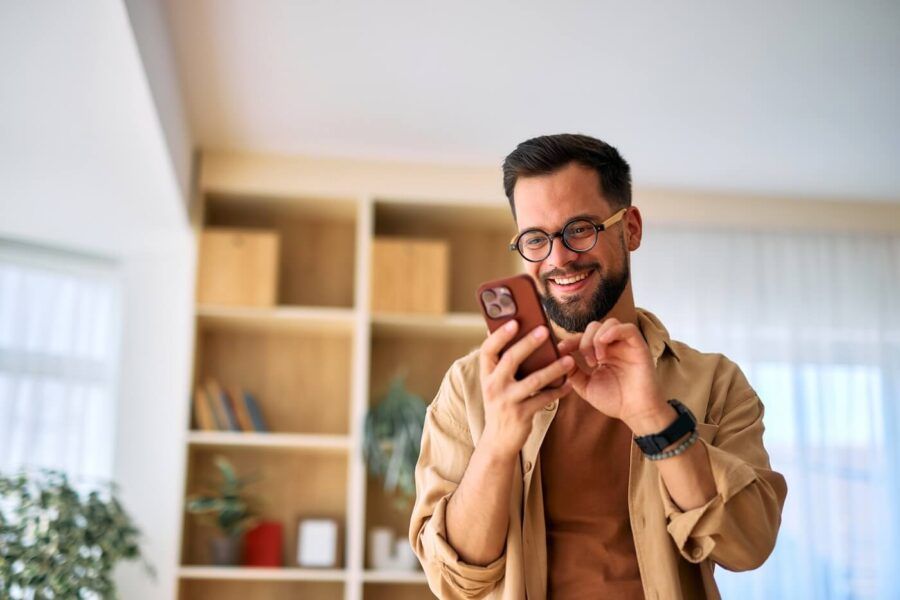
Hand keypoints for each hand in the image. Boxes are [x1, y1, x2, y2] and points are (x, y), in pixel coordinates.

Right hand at [479, 320, 573, 458]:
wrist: (498, 441)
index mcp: (486, 375)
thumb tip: (515, 332)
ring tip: (568, 360)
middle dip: (528, 343)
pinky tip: (569, 384)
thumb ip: (503, 364)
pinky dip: (558, 391)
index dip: (500, 335)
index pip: (487, 350)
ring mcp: (507, 401)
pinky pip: (544, 399)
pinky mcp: (521, 415)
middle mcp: (493, 386)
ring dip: (553, 369)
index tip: (514, 321)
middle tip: (545, 330)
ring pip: (533, 380)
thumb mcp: (495, 384)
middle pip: (511, 359)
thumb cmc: (501, 404)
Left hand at [557, 318, 671, 434]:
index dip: (570, 341)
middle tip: (588, 362)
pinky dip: (613, 331)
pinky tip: (605, 344)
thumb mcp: (586, 386)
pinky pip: (628, 328)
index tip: (560, 350)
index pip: (583, 337)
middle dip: (585, 341)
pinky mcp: (639, 346)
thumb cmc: (614, 401)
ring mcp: (626, 345)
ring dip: (598, 338)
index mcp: (601, 353)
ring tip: (598, 359)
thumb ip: (573, 372)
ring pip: (609, 323)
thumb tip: (560, 357)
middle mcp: (614, 346)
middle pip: (594, 326)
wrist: (636, 413)